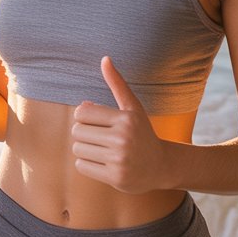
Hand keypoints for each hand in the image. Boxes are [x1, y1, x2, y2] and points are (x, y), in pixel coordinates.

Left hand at [71, 56, 166, 192]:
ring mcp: (119, 160)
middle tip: (98, 137)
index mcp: (126, 119)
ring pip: (78, 149)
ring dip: (85, 150)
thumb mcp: (132, 108)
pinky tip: (103, 162)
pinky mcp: (115, 177)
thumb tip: (105, 59)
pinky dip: (87, 164)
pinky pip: (82, 166)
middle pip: (77, 132)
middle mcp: (123, 139)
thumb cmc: (141, 132)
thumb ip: (117, 84)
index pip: (81, 113)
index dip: (83, 117)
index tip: (95, 121)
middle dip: (83, 134)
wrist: (161, 166)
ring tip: (102, 150)